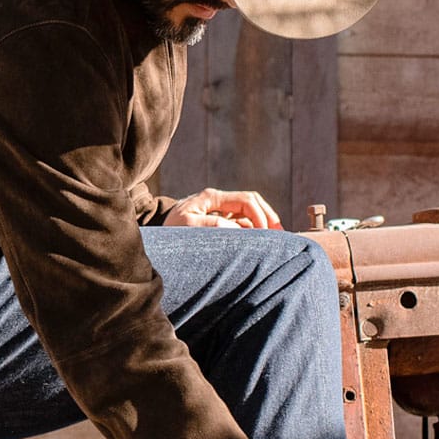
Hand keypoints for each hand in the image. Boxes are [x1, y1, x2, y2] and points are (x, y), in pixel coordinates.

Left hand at [167, 187, 281, 229]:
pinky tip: (259, 241)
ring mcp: (220, 209)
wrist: (158, 231)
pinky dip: (253, 229)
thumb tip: (237, 227)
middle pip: (253, 201)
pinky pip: (242, 221)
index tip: (265, 234)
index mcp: (213, 197)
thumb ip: (212, 224)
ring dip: (263, 222)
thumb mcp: (188, 225)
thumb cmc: (170, 228)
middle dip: (268, 216)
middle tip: (280, 234)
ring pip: (250, 211)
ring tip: (274, 239)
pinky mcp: (219, 219)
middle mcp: (219, 200)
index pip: (246, 200)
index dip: (260, 215)